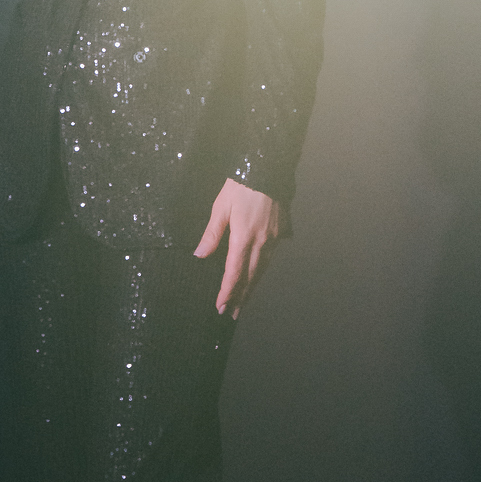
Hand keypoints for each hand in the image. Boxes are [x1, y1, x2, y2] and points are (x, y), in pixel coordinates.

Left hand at [194, 178, 280, 318]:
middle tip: (232, 314)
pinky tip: (256, 276)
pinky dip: (261, 271)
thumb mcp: (221, 205)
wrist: (267, 167)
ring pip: (261, 269)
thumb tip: (200, 254)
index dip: (227, 292)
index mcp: (244, 237)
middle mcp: (261, 242)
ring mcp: (273, 238)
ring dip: (251, 288)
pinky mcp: (280, 231)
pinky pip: (269, 258)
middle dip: (240, 297)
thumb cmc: (240, 185)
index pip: (234, 272)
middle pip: (250, 277)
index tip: (220, 307)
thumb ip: (212, 232)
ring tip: (243, 302)